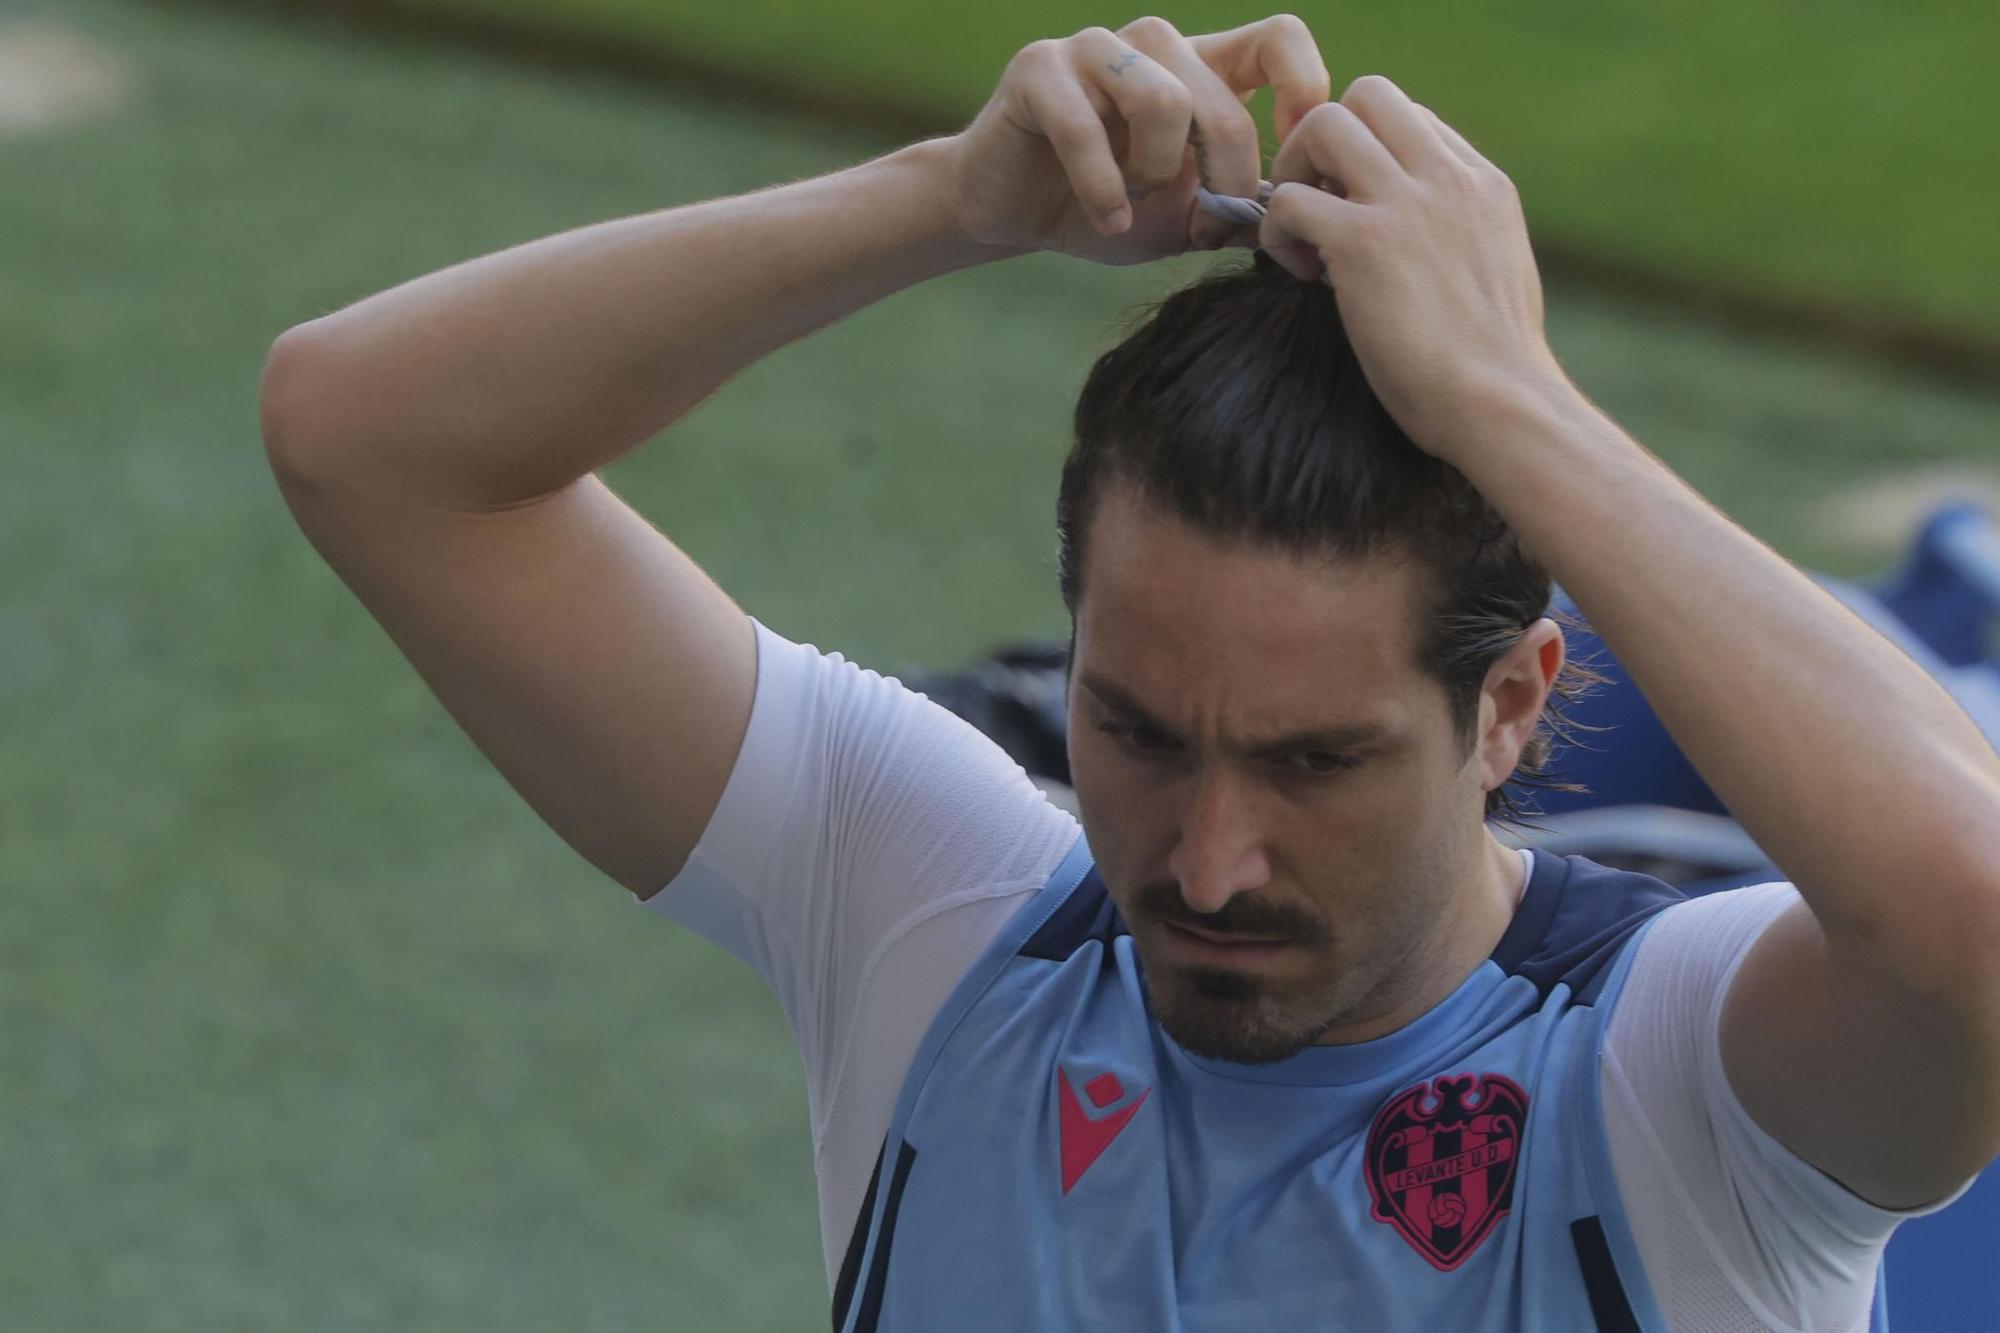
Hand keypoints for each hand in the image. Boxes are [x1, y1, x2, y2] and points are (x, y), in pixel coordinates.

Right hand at [940, 16, 1329, 263]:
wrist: (1012, 215)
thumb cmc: (1104, 209)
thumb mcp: (1186, 220)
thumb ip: (1239, 210)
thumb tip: (1306, 217)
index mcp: (1200, 67)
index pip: (1279, 39)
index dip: (1302, 92)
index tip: (1288, 163)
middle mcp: (1154, 45)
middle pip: (1222, 101)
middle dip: (1221, 183)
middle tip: (1201, 230)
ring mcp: (1095, 47)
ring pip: (1162, 101)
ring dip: (1156, 173)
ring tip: (1136, 204)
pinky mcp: (1039, 66)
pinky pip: (1085, 127)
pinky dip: (1103, 189)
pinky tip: (1106, 220)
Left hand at [1254, 76, 1568, 457]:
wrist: (1502, 405)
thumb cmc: (1493, 366)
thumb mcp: (1494, 273)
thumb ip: (1459, 234)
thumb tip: (1413, 241)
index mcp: (1483, 183)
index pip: (1412, 120)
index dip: (1370, 157)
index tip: (1357, 210)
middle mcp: (1448, 178)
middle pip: (1368, 95)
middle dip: (1325, 141)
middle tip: (1316, 204)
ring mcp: (1407, 203)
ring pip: (1323, 124)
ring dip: (1294, 172)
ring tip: (1302, 235)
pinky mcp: (1364, 242)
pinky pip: (1287, 199)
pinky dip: (1276, 231)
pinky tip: (1299, 273)